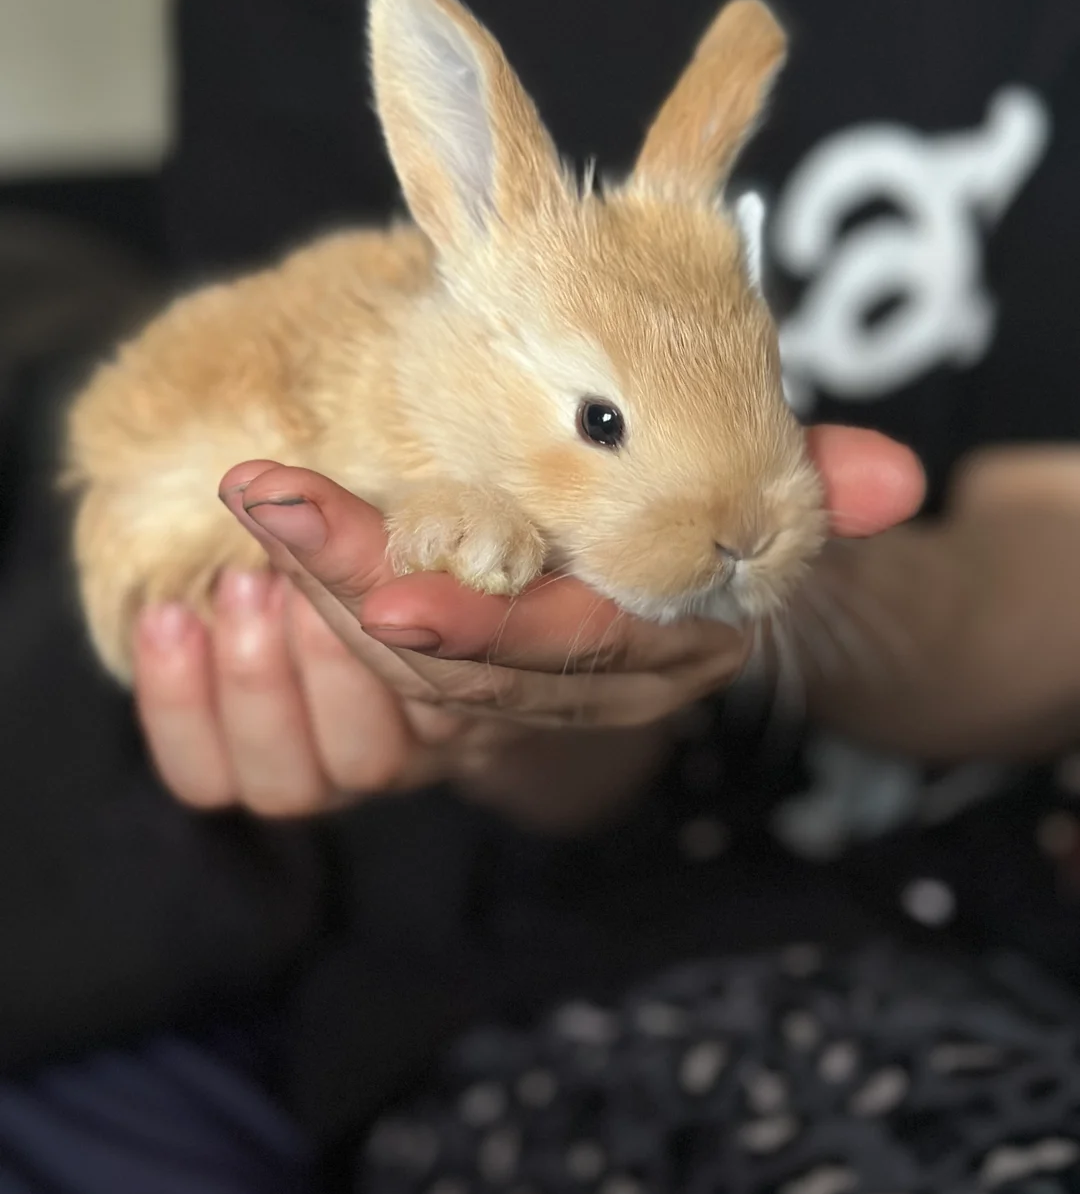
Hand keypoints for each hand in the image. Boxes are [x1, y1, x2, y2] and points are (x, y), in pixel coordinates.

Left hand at [134, 425, 921, 817]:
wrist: (648, 567)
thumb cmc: (688, 506)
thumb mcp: (743, 486)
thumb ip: (808, 481)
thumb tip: (900, 481)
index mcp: (649, 647)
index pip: (552, 652)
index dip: (470, 629)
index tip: (377, 588)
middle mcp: (572, 695)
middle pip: (449, 671)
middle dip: (351, 590)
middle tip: (263, 500)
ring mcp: (495, 708)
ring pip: (386, 692)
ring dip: (305, 612)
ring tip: (242, 517)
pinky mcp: (426, 704)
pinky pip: (339, 713)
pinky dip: (281, 649)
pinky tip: (221, 587)